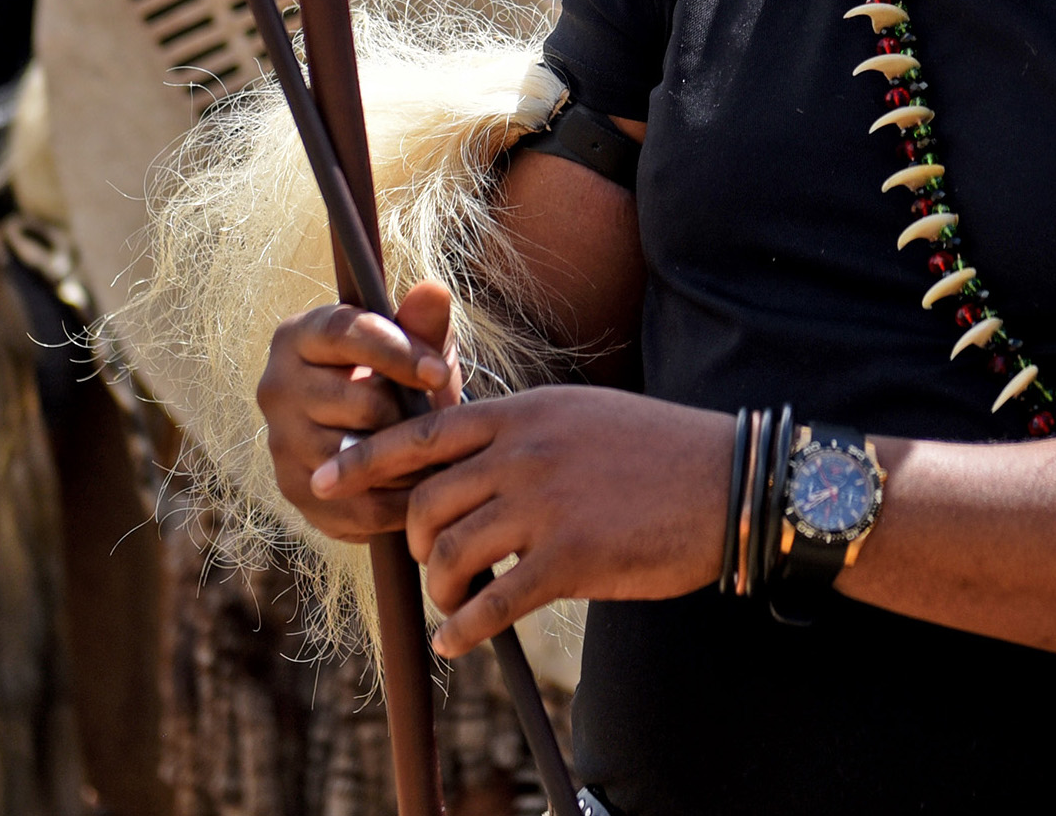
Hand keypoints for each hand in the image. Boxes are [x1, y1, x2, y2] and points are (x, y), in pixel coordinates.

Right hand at [258, 284, 463, 540]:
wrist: (371, 431)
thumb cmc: (399, 374)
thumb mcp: (415, 344)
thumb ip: (424, 321)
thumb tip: (433, 290)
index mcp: (300, 335)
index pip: (345, 334)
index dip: (397, 352)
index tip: (439, 372)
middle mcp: (276, 385)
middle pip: (359, 402)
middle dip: (409, 414)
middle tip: (442, 423)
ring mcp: (279, 440)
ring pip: (357, 455)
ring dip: (406, 460)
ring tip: (438, 455)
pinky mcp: (293, 488)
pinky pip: (356, 503)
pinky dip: (397, 500)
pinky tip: (422, 487)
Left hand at [313, 374, 735, 660]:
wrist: (731, 482)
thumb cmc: (658, 452)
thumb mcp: (581, 416)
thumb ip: (523, 431)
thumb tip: (467, 464)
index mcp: (527, 413)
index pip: (425, 432)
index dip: (366, 458)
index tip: (324, 478)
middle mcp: (528, 452)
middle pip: (427, 501)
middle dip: (415, 542)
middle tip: (430, 564)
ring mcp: (547, 505)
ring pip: (450, 553)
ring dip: (440, 589)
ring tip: (453, 603)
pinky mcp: (571, 558)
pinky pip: (492, 603)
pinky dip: (464, 630)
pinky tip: (460, 642)